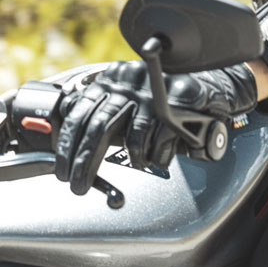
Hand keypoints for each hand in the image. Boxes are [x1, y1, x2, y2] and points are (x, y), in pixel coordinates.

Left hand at [55, 60, 257, 194]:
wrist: (206, 83)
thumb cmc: (161, 97)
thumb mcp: (127, 97)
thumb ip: (104, 112)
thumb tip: (73, 144)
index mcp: (110, 80)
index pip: (79, 113)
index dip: (67, 144)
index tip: (61, 169)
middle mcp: (126, 82)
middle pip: (98, 127)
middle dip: (84, 162)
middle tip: (77, 186)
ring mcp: (150, 91)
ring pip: (130, 137)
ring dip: (132, 160)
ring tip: (138, 163)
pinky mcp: (175, 101)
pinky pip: (158, 139)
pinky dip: (155, 155)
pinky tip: (156, 155)